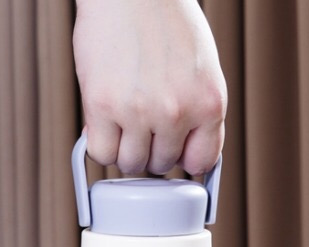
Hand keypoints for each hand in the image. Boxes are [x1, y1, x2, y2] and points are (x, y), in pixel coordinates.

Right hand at [73, 0, 226, 175]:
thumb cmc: (164, 20)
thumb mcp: (201, 69)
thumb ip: (197, 113)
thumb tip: (184, 155)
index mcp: (209, 102)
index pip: (200, 162)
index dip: (182, 157)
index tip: (172, 150)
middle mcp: (177, 111)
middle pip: (161, 164)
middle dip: (150, 148)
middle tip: (141, 122)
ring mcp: (139, 111)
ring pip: (130, 163)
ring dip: (124, 147)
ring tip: (122, 119)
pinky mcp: (102, 106)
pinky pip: (100, 153)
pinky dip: (100, 143)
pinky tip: (103, 121)